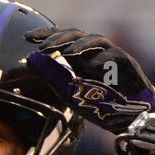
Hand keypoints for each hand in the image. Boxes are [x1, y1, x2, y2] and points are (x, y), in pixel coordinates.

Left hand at [26, 26, 154, 133]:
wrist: (128, 120)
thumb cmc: (100, 105)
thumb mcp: (69, 93)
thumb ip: (52, 77)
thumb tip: (30, 60)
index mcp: (79, 58)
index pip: (61, 39)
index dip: (45, 35)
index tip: (26, 37)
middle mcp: (94, 53)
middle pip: (77, 35)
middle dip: (59, 37)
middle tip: (43, 45)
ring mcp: (111, 57)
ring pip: (96, 40)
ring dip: (80, 44)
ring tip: (66, 52)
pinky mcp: (128, 65)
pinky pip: (116, 55)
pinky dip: (103, 58)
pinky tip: (91, 65)